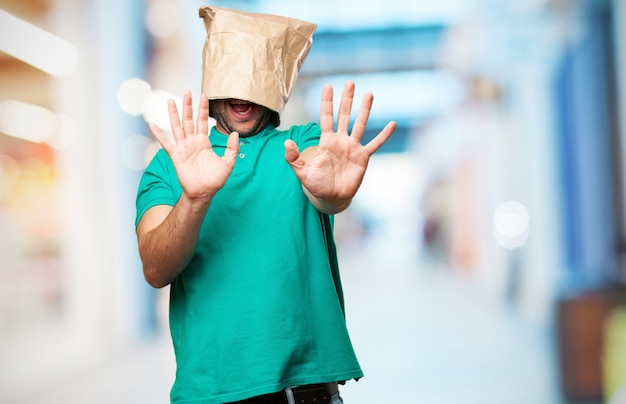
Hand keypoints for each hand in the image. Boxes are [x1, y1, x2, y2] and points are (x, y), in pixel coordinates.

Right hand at [148, 91, 239, 201]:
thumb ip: (232, 148)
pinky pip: (166, 143)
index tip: (204, 95)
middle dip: (188, 106)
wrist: (204, 193)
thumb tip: (235, 133)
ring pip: (177, 127)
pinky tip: (152, 125)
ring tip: (170, 100)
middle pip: (189, 120)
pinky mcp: (176, 156)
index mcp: (204, 142)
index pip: (203, 121)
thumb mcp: (228, 162)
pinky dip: (158, 134)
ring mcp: (183, 148)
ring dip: (173, 114)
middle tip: (187, 91)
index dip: (203, 109)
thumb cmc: (215, 180)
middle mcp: (192, 142)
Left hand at [284, 80, 395, 208]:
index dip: (327, 102)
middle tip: (350, 83)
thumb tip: (286, 143)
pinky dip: (383, 135)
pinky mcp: (363, 157)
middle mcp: (340, 140)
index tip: (328, 86)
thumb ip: (294, 158)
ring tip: (369, 94)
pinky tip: (392, 124)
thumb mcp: (302, 172)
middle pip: (344, 115)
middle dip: (346, 99)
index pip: (326, 117)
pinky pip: (375, 144)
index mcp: (326, 141)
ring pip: (360, 125)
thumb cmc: (316, 185)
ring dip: (365, 110)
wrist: (332, 198)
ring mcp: (353, 148)